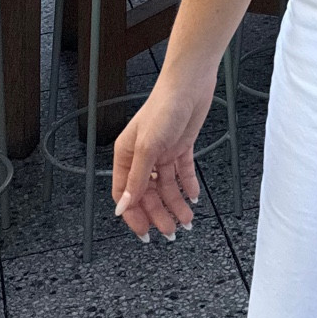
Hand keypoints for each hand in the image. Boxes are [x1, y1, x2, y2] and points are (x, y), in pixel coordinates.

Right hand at [110, 68, 214, 240]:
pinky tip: (193, 198)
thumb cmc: (163, 107)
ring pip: (167, 187)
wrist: (190, 85)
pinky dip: (188, 186)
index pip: (125, 194)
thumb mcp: (147, 147)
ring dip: (176, 204)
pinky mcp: (180, 147)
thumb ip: (137, 179)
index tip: (144, 233)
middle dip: (159, 214)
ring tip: (186, 220)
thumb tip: (123, 206)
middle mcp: (143, 157)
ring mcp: (162, 153)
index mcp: (126, 156)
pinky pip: (182, 172)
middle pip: (148, 194)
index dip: (133, 215)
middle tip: (171, 232)